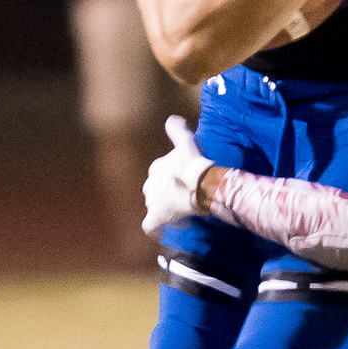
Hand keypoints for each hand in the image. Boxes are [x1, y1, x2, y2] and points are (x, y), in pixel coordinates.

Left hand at [142, 115, 214, 233]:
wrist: (198, 184)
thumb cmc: (193, 163)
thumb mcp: (186, 142)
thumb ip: (177, 130)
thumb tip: (172, 118)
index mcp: (156, 168)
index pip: (159, 174)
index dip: (171, 180)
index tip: (184, 184)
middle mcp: (149, 185)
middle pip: (155, 191)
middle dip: (166, 196)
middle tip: (184, 199)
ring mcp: (152, 202)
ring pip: (155, 207)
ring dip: (166, 210)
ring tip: (183, 213)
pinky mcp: (156, 217)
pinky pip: (150, 226)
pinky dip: (156, 228)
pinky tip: (163, 230)